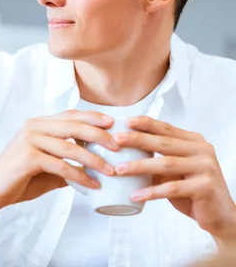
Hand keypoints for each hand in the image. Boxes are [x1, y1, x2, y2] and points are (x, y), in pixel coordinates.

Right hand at [0, 111, 118, 211]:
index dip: (92, 117)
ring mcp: (29, 141)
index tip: (114, 123)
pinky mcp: (27, 158)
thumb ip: (64, 163)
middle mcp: (32, 127)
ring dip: (94, 159)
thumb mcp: (44, 167)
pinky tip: (92, 185)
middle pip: (73, 126)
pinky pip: (61, 166)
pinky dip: (80, 176)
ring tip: (112, 170)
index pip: (69, 115)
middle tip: (118, 145)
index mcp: (36, 124)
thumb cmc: (17, 179)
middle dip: (99, 134)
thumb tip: (91, 170)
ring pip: (70, 147)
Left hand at [113, 116, 235, 242]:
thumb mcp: (175, 172)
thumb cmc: (193, 191)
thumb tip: (127, 151)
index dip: (146, 124)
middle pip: (164, 143)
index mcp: (195, 142)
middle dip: (137, 140)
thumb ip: (158, 160)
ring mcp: (206, 168)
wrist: (220, 215)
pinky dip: (151, 192)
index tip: (126, 121)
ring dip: (139, 166)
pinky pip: (171, 188)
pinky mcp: (205, 187)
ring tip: (118, 170)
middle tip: (116, 140)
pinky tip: (134, 194)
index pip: (167, 129)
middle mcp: (202, 151)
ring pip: (165, 164)